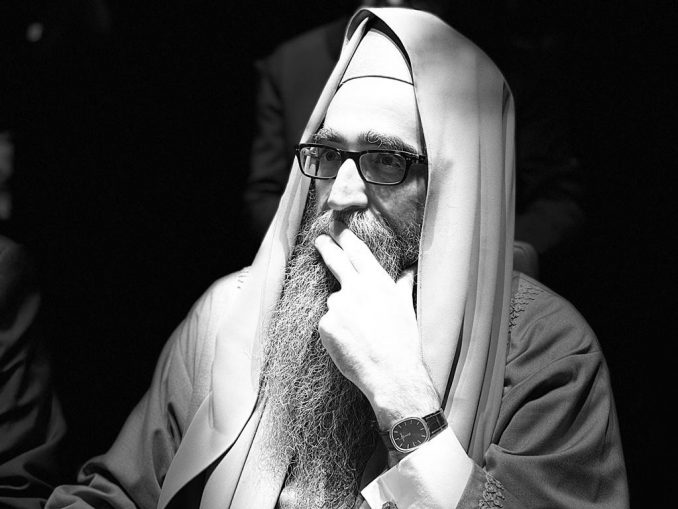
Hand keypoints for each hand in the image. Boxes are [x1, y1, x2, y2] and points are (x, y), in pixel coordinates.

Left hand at [315, 221, 438, 428]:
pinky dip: (336, 331)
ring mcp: (338, 305)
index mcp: (377, 282)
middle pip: (336, 261)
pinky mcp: (325, 324)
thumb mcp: (406, 308)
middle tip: (320, 238)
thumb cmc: (403, 342)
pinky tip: (351, 344)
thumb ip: (402, 285)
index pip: (357, 251)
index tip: (334, 225)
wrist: (392, 373)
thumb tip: (409, 271)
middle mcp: (355, 288)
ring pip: (336, 303)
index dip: (344, 235)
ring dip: (344, 313)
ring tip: (362, 335)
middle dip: (327, 247)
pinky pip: (329, 324)